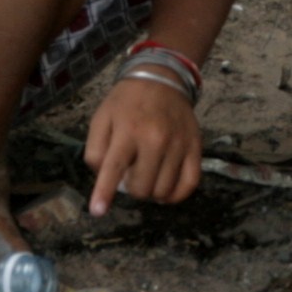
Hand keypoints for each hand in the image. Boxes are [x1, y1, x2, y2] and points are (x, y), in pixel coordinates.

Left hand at [85, 72, 203, 214]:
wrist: (162, 79)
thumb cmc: (127, 102)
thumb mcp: (102, 118)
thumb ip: (96, 148)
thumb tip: (103, 177)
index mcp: (128, 131)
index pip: (113, 168)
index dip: (104, 193)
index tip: (97, 211)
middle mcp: (155, 139)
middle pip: (141, 187)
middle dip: (131, 187)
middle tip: (131, 172)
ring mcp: (178, 145)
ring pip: (163, 191)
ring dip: (151, 191)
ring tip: (147, 175)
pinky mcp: (195, 149)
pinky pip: (188, 186)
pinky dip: (175, 196)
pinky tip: (165, 190)